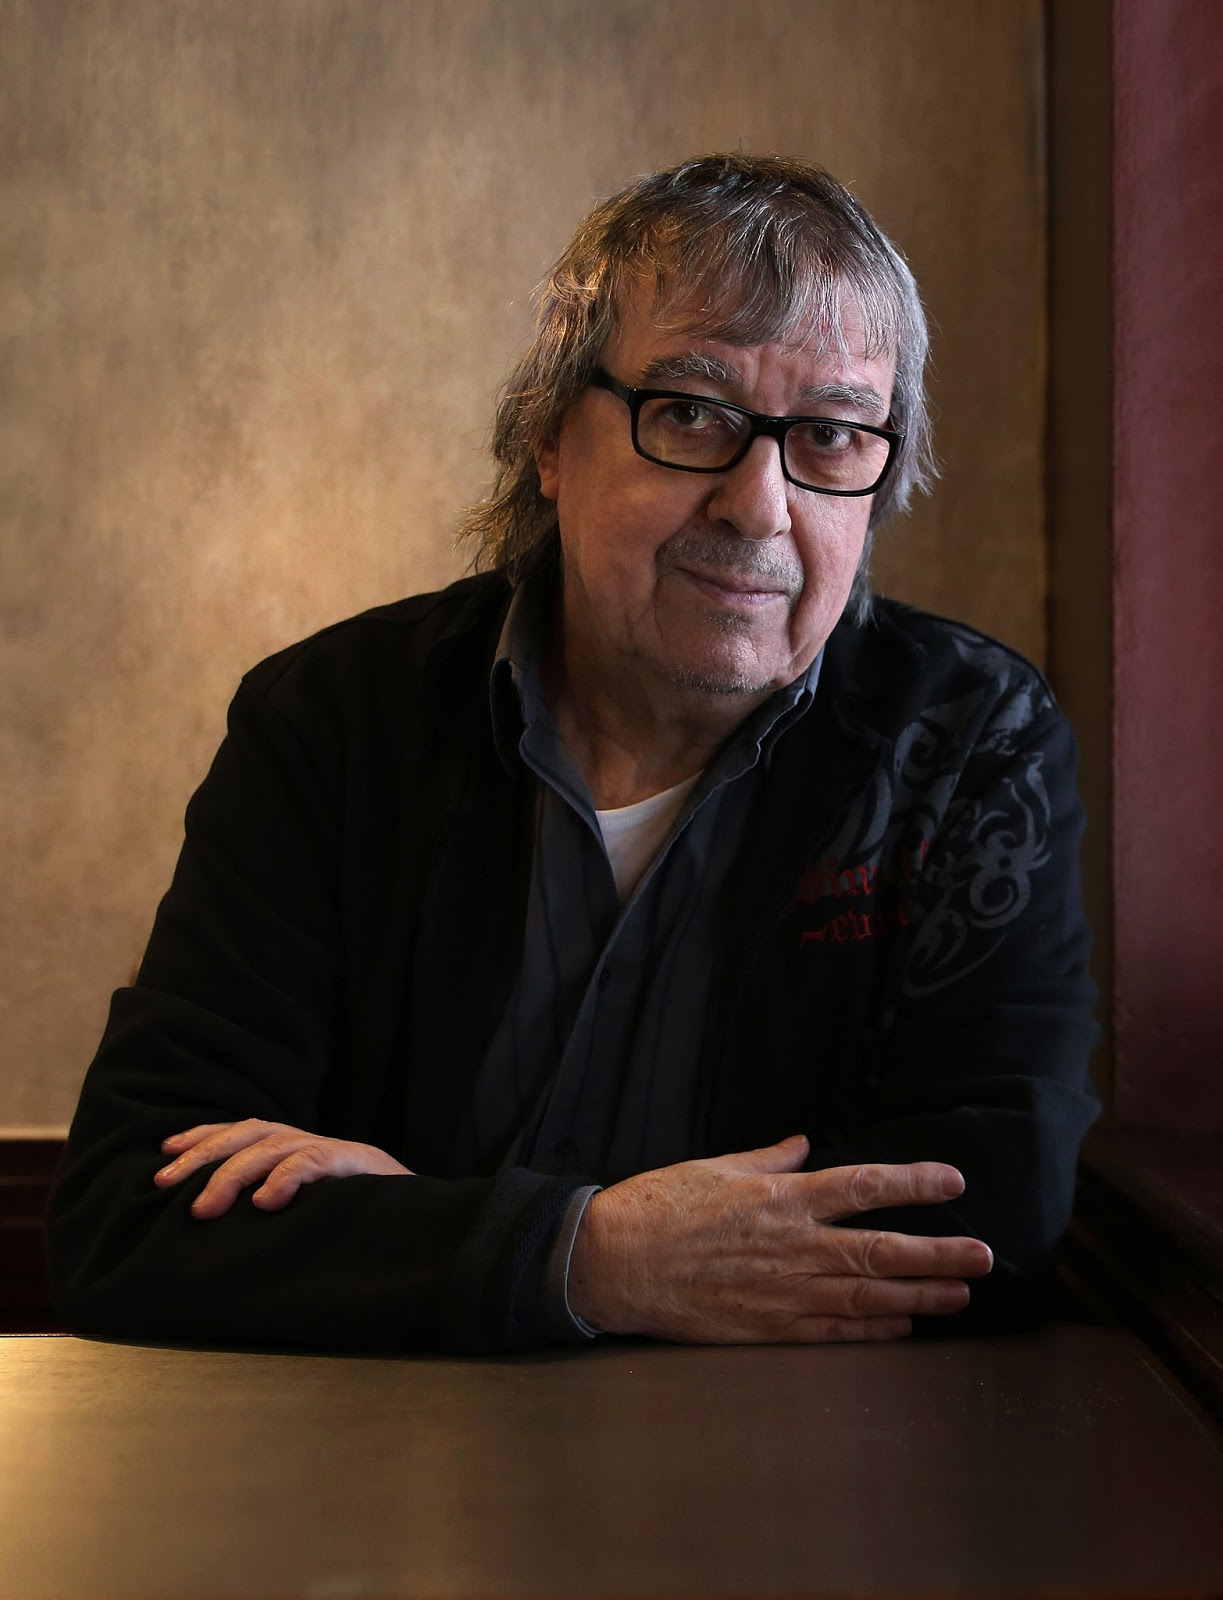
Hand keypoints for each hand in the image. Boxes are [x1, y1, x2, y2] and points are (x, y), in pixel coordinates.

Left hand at [154, 1120, 411, 1217]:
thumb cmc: (359, 1217)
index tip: (165, 1153)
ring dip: (232, 1174)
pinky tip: (265, 1202)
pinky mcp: (355, 1163)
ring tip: (204, 1208)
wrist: (421, 1217)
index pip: (242, 1132)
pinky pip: (313, 1162)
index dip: (203, 1137)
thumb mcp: (306, 1209)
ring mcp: (332, 1150)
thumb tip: (212, 1223)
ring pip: (271, 1147)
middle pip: (247, 1135)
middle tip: (164, 1182)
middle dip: (202, 1155)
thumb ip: (271, 1206)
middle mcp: (308, 1142)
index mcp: (294, 1149)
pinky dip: (286, 1178)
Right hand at [568, 1134, 992, 1343]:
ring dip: (920, 1295)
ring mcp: (782, 1292)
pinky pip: (832, 1332)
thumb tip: (802, 1145)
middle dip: (938, 1253)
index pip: (862, 1187)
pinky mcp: (766, 1328)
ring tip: (961, 1294)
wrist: (613, 1263)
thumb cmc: (658, 1206)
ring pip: (866, 1296)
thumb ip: (767, 1159)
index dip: (912, 1184)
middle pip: (880, 1250)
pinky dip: (872, 1330)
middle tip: (984, 1255)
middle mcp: (791, 1246)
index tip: (954, 1181)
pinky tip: (903, 1327)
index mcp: (780, 1198)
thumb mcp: (714, 1166)